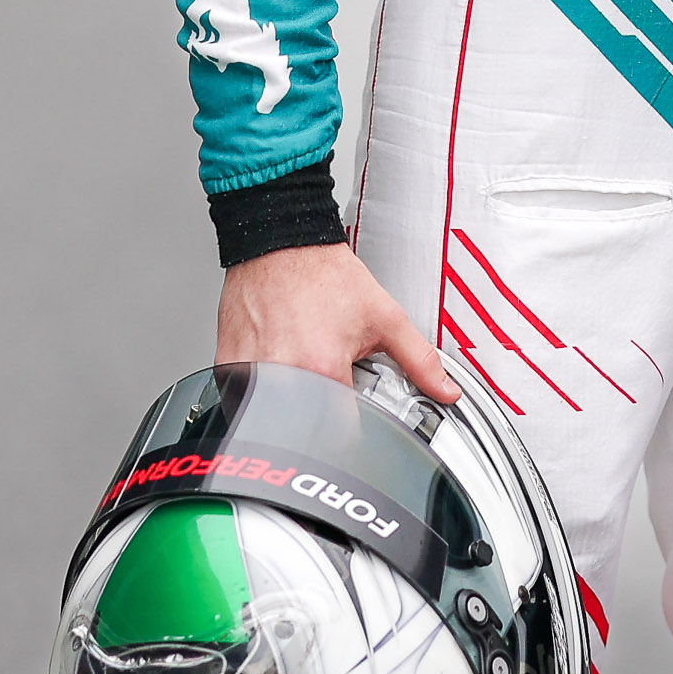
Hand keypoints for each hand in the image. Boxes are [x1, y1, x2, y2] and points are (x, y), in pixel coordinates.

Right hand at [217, 241, 456, 401]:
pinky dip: (264, 389)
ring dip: (291, 401)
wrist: (279, 242)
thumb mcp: (384, 315)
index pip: (342, 431)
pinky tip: (278, 358)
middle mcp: (281, 376)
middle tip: (327, 373)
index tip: (356, 407)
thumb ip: (418, 359)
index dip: (354, 423)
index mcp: (322, 369)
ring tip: (302, 360)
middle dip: (322, 410)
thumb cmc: (323, 274)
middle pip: (307, 424)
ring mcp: (249, 373)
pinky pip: (247, 397)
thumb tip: (444, 390)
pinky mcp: (228, 366)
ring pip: (275, 414)